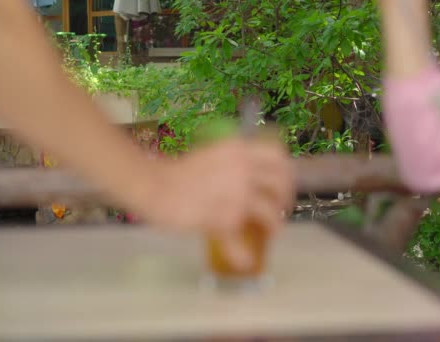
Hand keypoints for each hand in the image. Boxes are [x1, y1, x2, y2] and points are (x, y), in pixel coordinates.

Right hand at [135, 137, 293, 268]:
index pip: (277, 155)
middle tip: (279, 209)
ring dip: (274, 225)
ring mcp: (235, 194)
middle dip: (285, 199)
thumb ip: (233, 165)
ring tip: (270, 232)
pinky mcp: (223, 218)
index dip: (286, 172)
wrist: (153, 185)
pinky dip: (243, 254)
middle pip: (279, 183)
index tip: (284, 183)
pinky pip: (239, 240)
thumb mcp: (212, 157)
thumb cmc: (177, 172)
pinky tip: (245, 260)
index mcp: (238, 150)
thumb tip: (250, 180)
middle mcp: (242, 169)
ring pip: (268, 211)